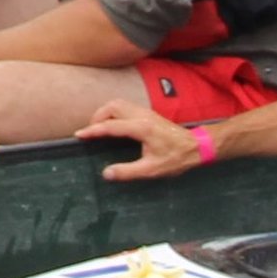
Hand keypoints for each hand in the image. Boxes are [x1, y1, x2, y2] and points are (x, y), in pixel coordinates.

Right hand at [85, 100, 215, 182]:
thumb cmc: (176, 158)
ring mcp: (145, 112)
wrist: (197, 146)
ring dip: (105, 113)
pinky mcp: (148, 113)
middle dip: (97, 117)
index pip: (110, 126)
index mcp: (141, 128)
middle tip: (91, 133)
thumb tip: (106, 174)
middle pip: (112, 106)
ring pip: (118, 104)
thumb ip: (128, 171)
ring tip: (100, 128)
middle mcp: (142, 115)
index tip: (79, 135)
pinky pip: (125, 107)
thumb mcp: (152, 169)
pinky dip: (114, 112)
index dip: (93, 130)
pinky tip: (114, 125)